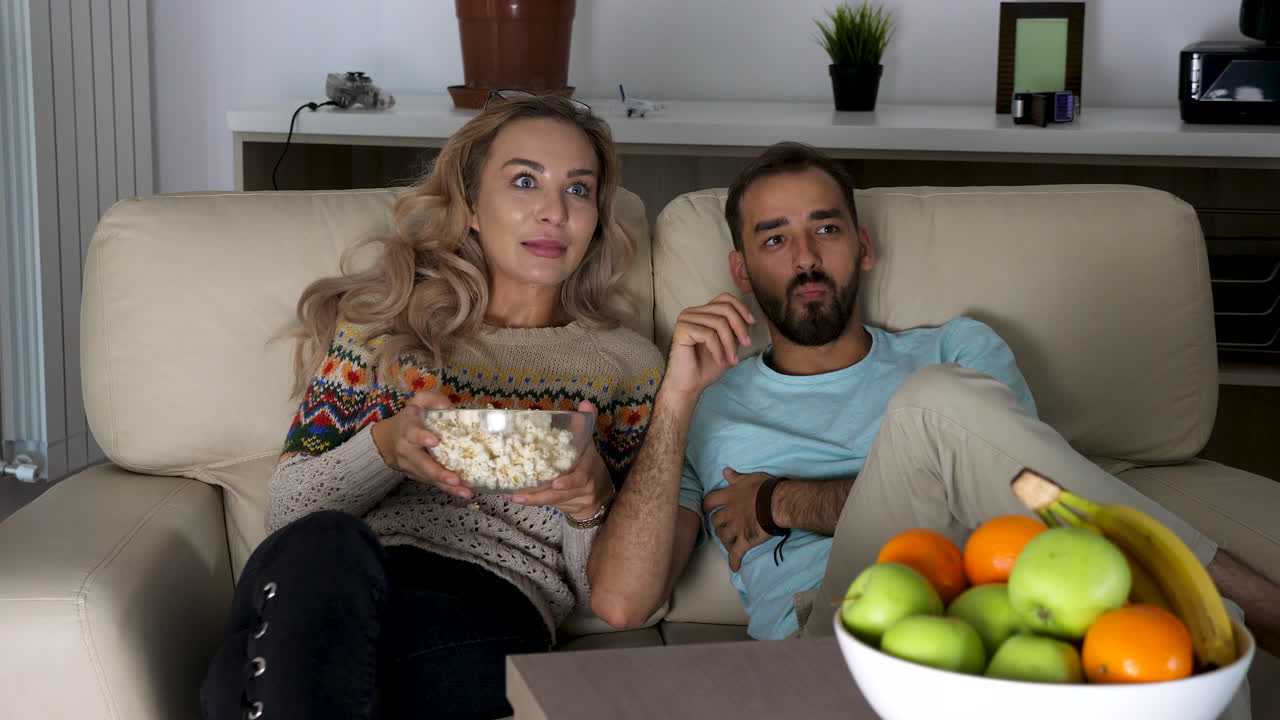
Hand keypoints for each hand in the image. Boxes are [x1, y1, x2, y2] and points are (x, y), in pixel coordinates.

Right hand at [370, 390, 475, 498]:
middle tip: (454, 479)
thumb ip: (433, 400)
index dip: (421, 436)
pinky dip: (446, 489)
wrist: (386, 440)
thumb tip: (450, 408)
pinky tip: (462, 492)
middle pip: (420, 462)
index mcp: (407, 428)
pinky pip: (431, 483)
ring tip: (465, 492)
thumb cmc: (410, 419)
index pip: (412, 432)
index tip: (434, 441)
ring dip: (446, 486)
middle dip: (437, 472)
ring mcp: (409, 465)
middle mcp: (406, 448)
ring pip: (427, 477)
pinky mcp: (415, 475)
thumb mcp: (419, 402)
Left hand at [508, 401, 613, 520]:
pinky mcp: (569, 508)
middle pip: (562, 494)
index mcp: (588, 466)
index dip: (569, 481)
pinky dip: (535, 503)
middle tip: (519, 494)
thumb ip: (583, 425)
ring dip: (533, 500)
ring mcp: (577, 499)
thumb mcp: (588, 444)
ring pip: (554, 502)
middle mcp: (584, 486)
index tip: (556, 483)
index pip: (581, 475)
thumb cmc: (588, 464)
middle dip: (540, 495)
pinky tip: (518, 498)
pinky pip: (551, 506)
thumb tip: (585, 403)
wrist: (601, 492)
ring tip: (513, 497)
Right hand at [661, 293, 754, 397]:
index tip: (752, 323)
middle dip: (739, 327)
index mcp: (701, 312)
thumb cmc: (706, 367)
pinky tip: (719, 361)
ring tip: (732, 360)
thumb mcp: (728, 344)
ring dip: (730, 343)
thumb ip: (735, 329)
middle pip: (724, 309)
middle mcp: (692, 312)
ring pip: (719, 322)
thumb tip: (749, 318)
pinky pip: (708, 335)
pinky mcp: (681, 330)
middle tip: (747, 344)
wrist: (690, 386)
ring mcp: (685, 319)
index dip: (741, 308)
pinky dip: (718, 350)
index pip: (724, 298)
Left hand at [703, 467, 772, 571]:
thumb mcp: (749, 478)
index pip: (709, 502)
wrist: (777, 502)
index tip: (707, 509)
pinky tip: (735, 566)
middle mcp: (729, 513)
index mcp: (729, 497)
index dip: (707, 507)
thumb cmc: (765, 488)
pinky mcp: (745, 540)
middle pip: (715, 521)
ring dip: (725, 540)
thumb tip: (725, 471)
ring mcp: (736, 528)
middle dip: (717, 524)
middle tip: (723, 526)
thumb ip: (736, 477)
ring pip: (723, 537)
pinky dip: (734, 561)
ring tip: (730, 542)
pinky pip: (736, 553)